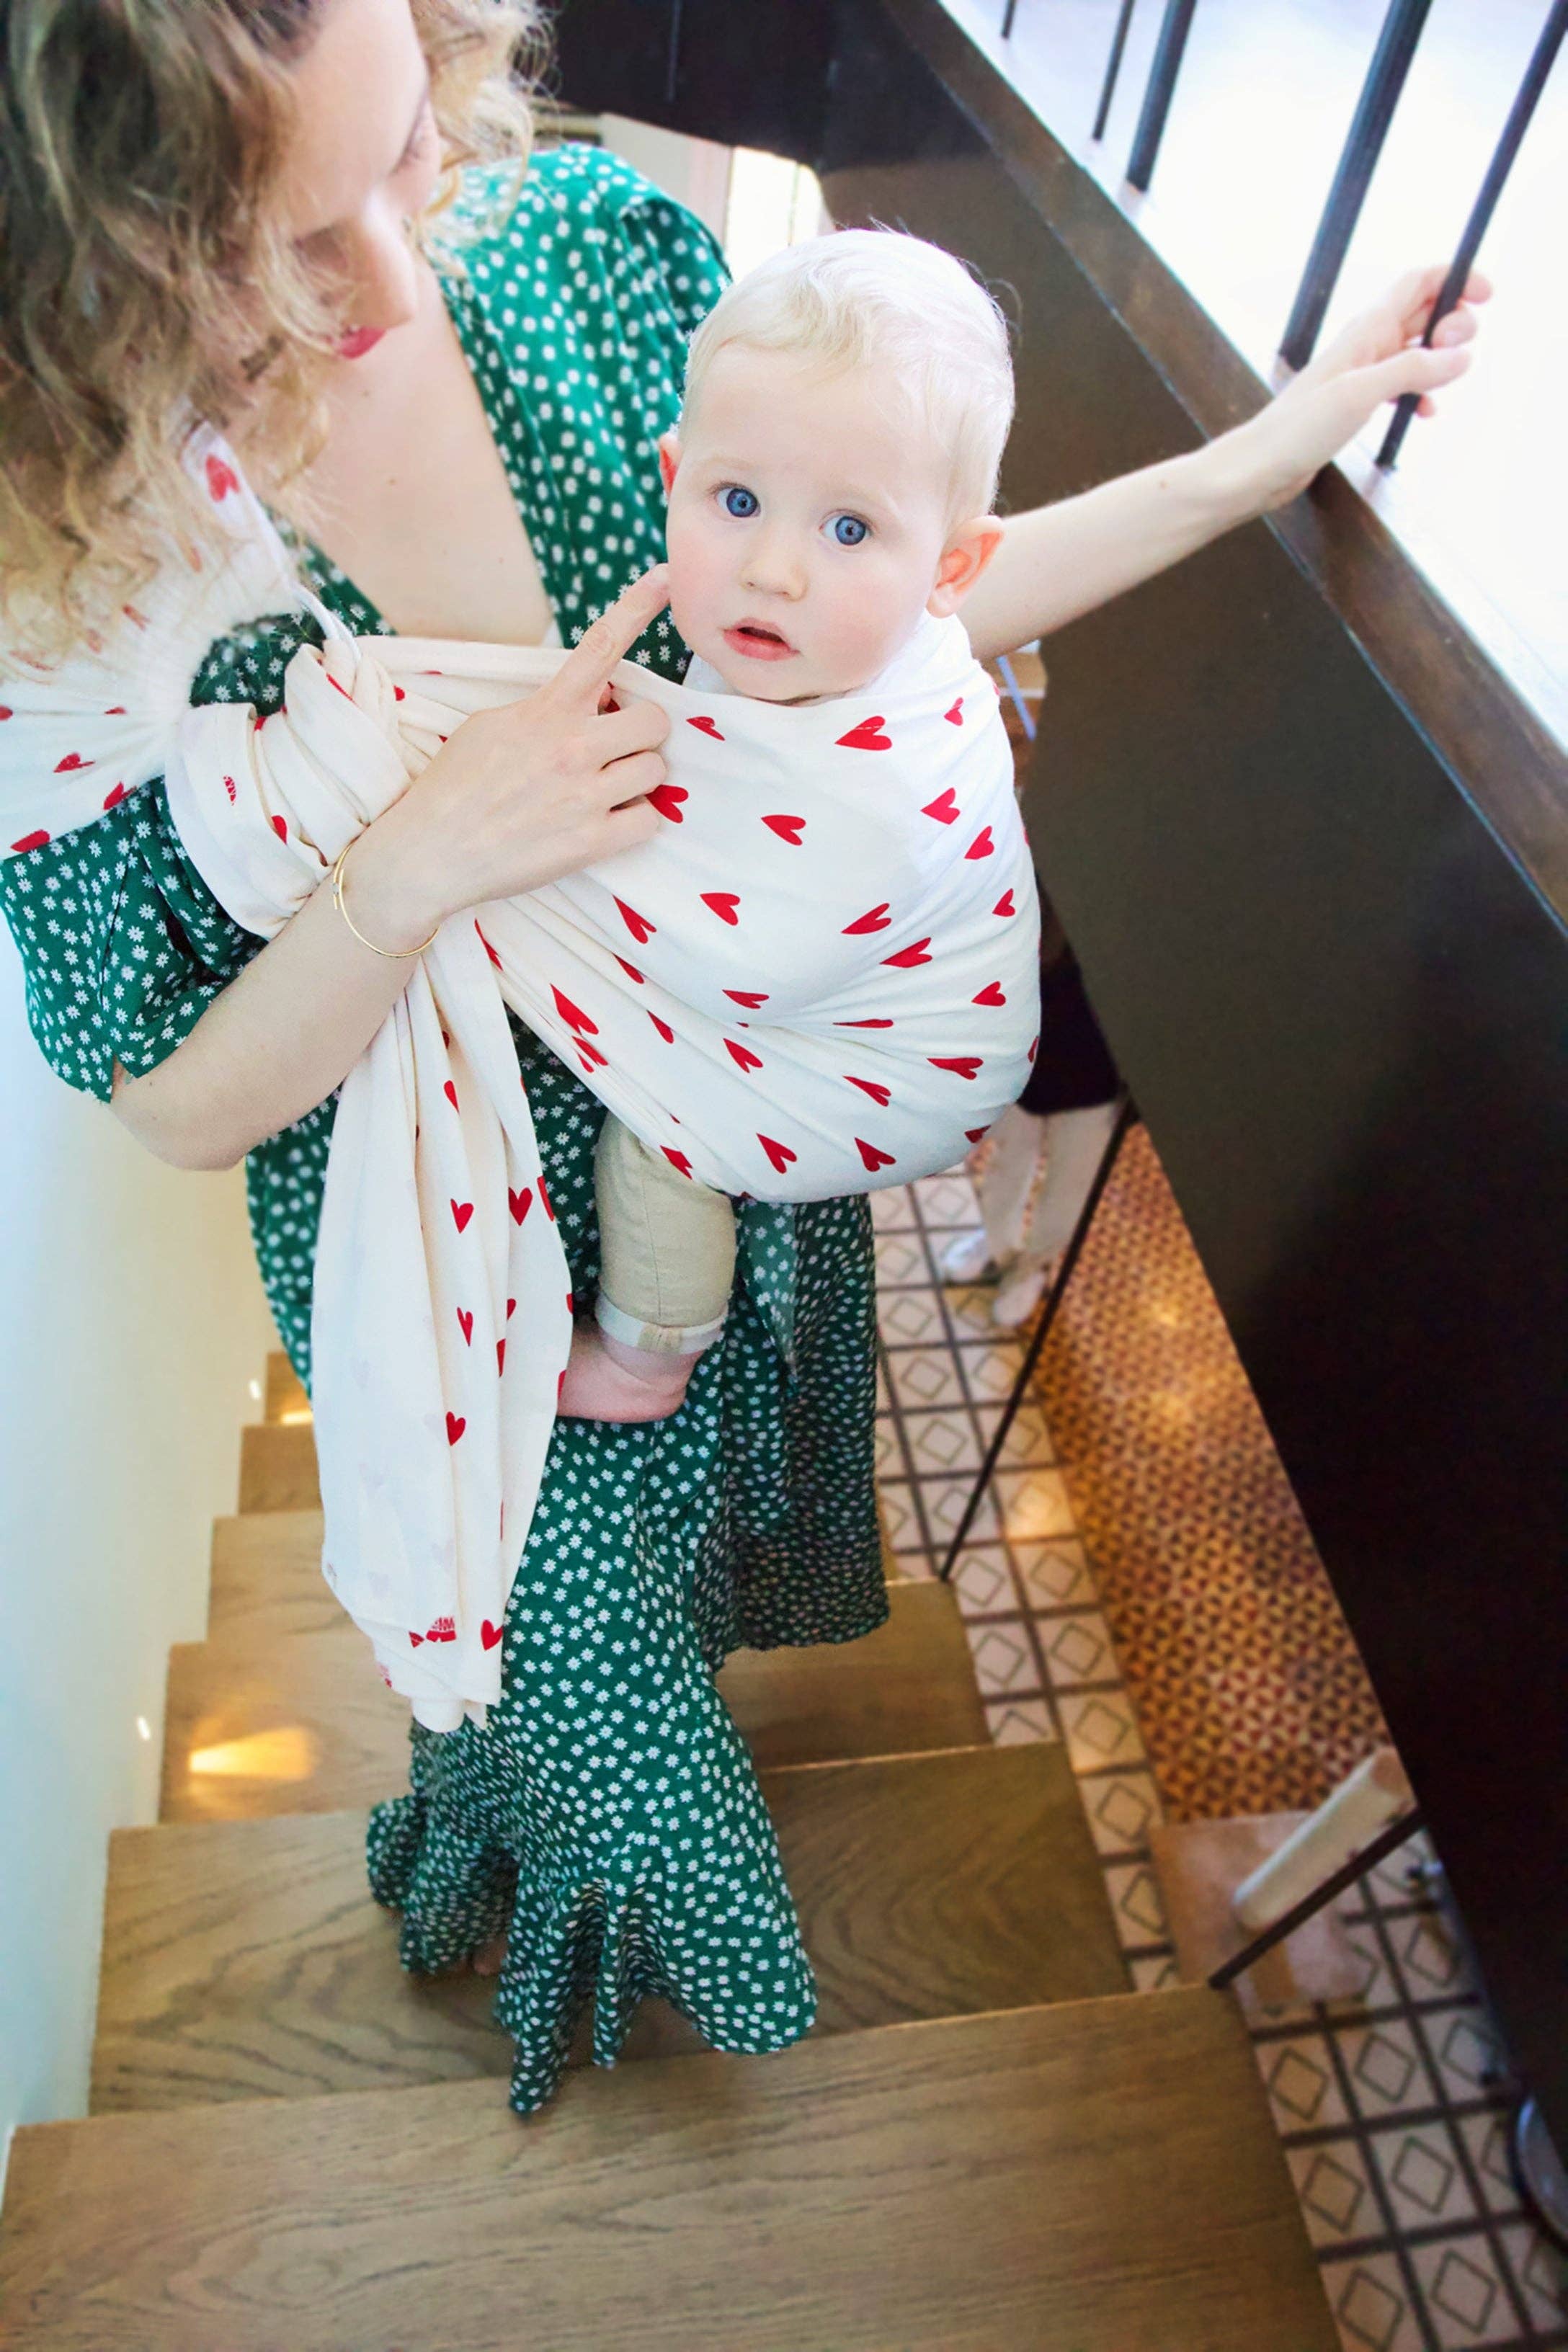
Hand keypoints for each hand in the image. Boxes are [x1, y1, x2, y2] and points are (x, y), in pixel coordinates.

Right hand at [366, 565, 672, 932]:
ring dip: (638, 779)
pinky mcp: (592, 842)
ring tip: (604, 789)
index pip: (601, 647)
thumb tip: (591, 697)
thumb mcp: (491, 725)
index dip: (638, 607)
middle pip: (654, 720)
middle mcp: (572, 746)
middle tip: (616, 748)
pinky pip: (650, 821)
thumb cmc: (454, 787)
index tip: (666, 577)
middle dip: (641, 732)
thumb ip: (544, 708)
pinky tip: (607, 822)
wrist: (430, 853)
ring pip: (657, 770)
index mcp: (547, 711)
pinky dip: (635, 822)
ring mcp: (585, 795)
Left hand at [1232, 265, 1491, 513]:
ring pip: (1416, 349)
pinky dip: (1421, 392)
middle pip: (1424, 312)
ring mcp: (1362, 373)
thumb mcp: (1361, 394)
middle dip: (1455, 322)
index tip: (1487, 295)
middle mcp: (1366, 345)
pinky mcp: (1356, 403)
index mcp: (1366, 330)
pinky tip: (1426, 412)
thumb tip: (1461, 356)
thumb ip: (1412, 371)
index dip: (1457, 279)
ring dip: (1441, 357)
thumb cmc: (1297, 430)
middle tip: (1460, 351)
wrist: (1259, 468)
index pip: (1419, 282)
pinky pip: (1402, 385)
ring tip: (1449, 380)